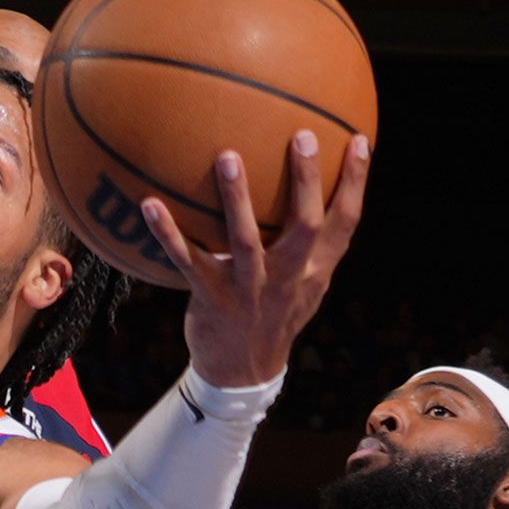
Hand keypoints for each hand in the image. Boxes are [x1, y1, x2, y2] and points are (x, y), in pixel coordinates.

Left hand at [141, 128, 373, 389]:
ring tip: (227, 157)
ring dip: (237, 198)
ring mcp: (249, 290)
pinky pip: (188, 261)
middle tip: (302, 136)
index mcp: (314, 270)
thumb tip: (312, 186)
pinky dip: (168, 234)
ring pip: (246, 241)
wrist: (243, 372)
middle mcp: (287, 277)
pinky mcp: (212, 299)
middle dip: (306, 181)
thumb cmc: (273, 312)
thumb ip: (310, 244)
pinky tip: (149, 204)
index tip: (359, 140)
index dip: (355, 183)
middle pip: (304, 225)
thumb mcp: (304, 283)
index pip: (345, 223)